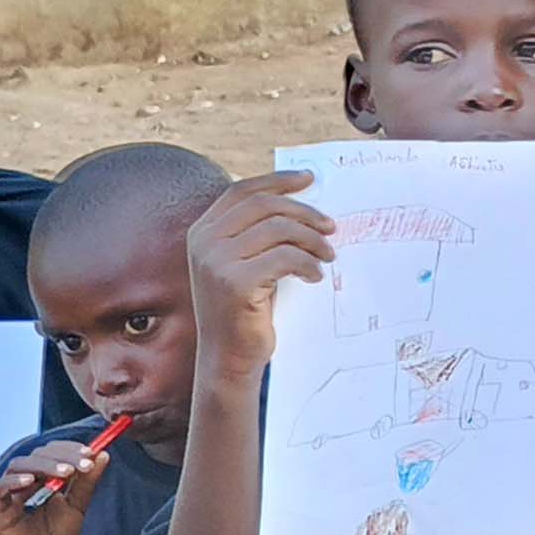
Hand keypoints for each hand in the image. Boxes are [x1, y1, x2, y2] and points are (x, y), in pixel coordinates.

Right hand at [0, 440, 108, 534]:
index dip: (70, 449)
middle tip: (83, 462)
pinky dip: (13, 482)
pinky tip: (31, 482)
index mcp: (43, 477)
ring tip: (66, 472)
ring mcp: (10, 493)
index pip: (53, 452)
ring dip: (43, 465)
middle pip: (37, 455)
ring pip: (18, 466)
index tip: (91, 452)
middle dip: (62, 456)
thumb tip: (103, 454)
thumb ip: (87, 482)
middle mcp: (25, 480)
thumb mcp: (77, 505)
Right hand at [187, 171, 333, 373]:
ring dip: (313, 241)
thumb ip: (258, 234)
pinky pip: (286, 258)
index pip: (242, 191)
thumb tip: (303, 203)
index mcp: (203, 231)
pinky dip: (308, 264)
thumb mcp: (245, 263)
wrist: (229, 356)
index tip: (309, 179)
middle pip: (265, 206)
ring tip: (327, 257)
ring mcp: (215, 261)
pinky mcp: (235, 282)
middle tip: (331, 227)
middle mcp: (204, 241)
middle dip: (305, 212)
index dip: (278, 181)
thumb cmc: (246, 308)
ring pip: (279, 229)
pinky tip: (315, 276)